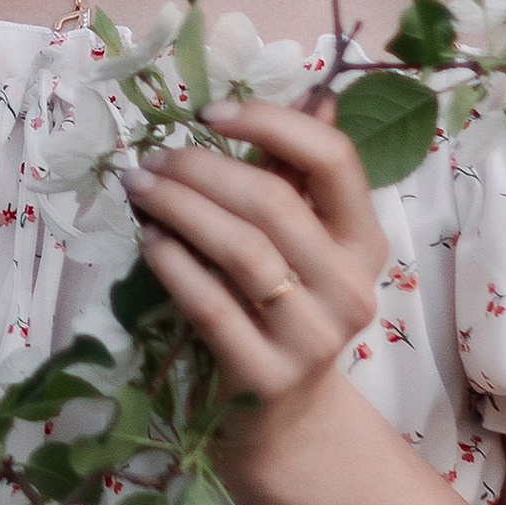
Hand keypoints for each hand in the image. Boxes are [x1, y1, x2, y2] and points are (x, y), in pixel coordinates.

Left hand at [121, 98, 386, 487]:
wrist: (285, 414)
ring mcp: (312, 337)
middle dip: (202, 168)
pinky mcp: (265, 374)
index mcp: (366, 241)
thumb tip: (315, 90)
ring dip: (180, 208)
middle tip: (153, 158)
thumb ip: (299, 172)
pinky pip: (210, 303)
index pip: (334, 161)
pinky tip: (149, 239)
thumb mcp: (303, 241)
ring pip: (240, 250)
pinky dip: (172, 263)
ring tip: (139, 188)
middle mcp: (350, 287)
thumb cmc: (287, 308)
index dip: (272, 123)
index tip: (209, 114)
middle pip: (274, 203)